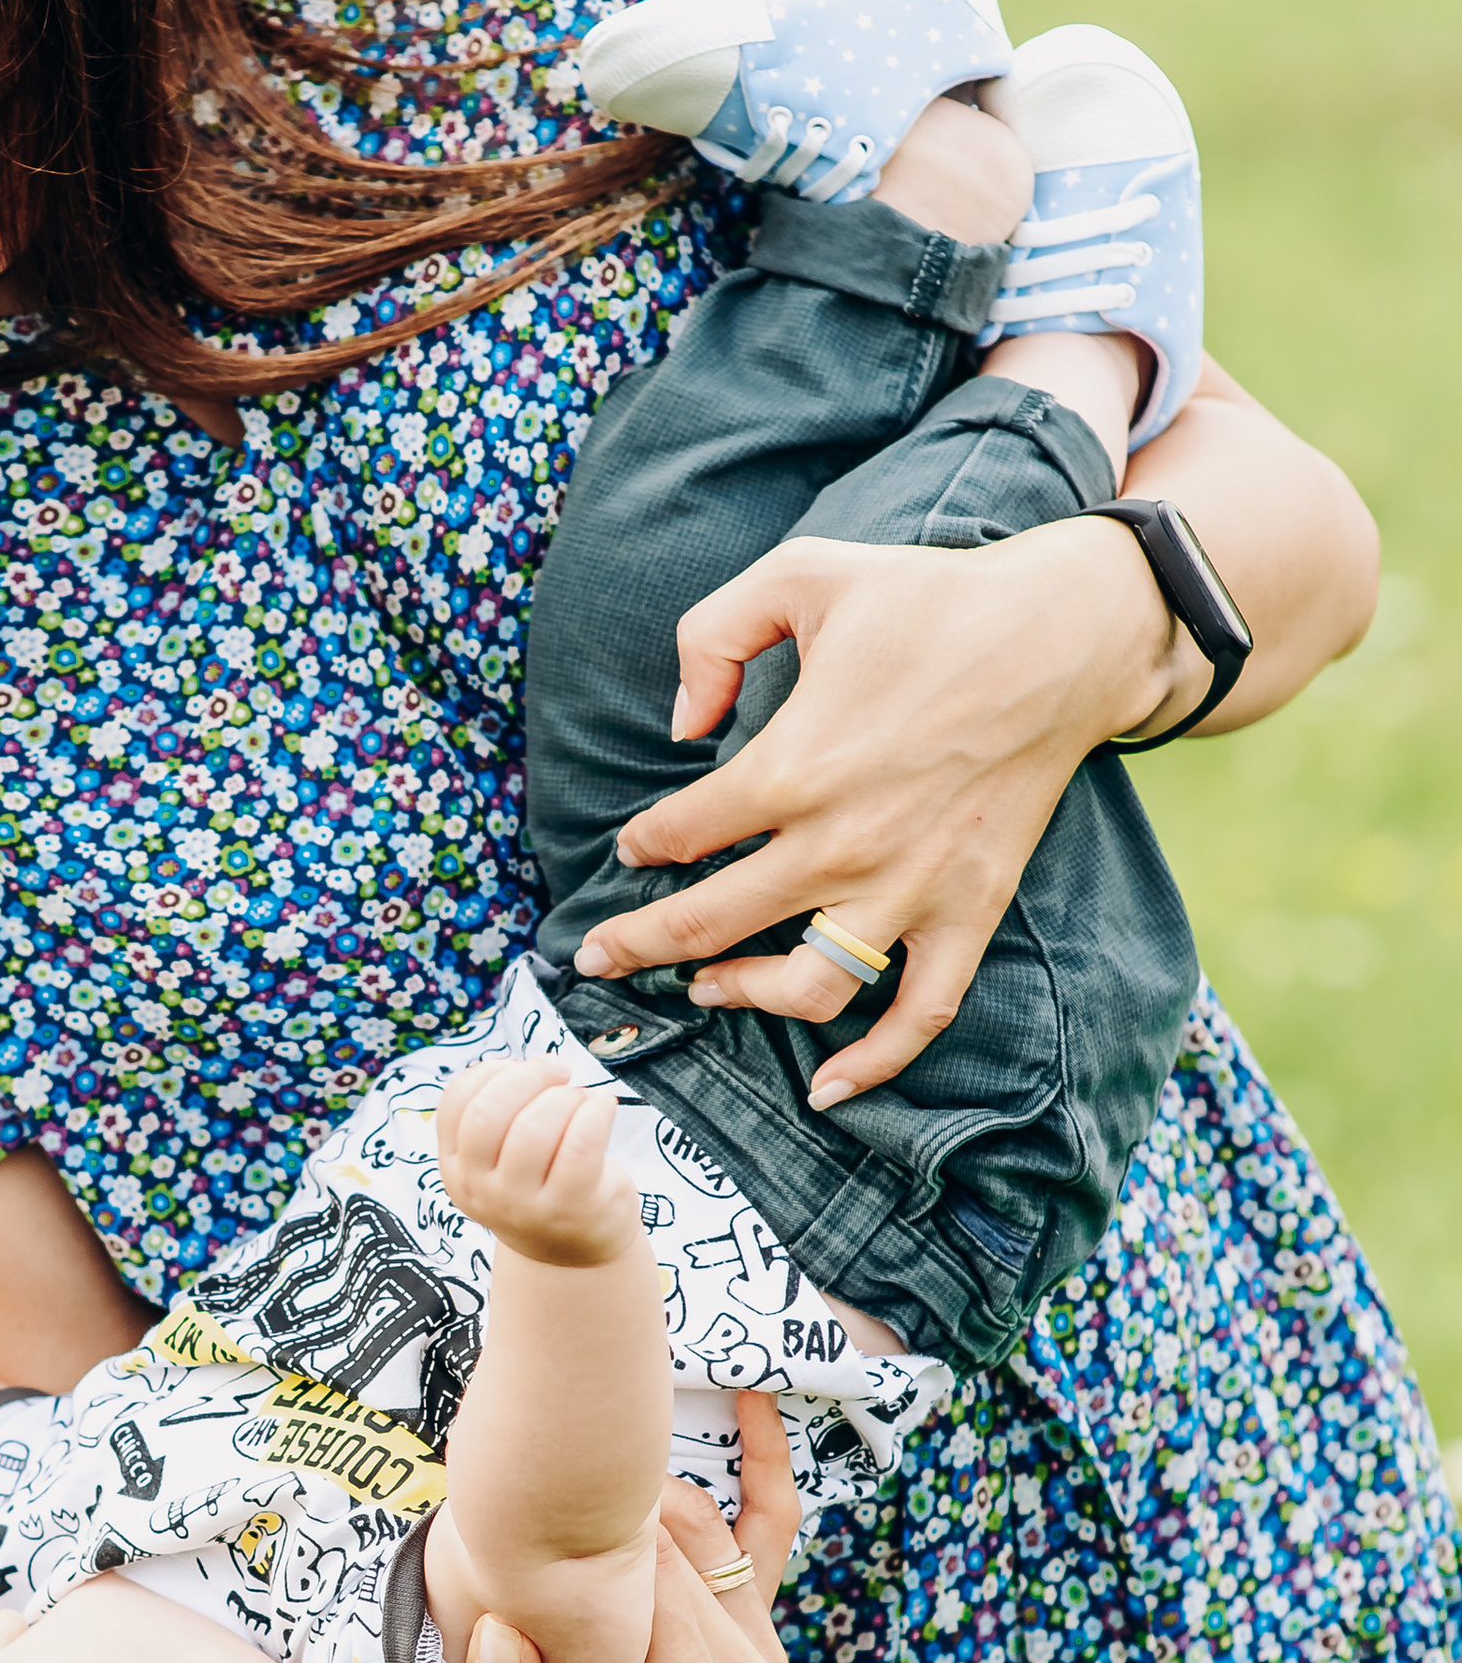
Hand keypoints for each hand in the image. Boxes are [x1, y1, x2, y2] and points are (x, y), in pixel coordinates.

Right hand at [436, 1060, 641, 1267]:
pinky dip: (596, 1111)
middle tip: (559, 1071)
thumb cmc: (540, 1183)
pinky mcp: (569, 1208)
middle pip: (487, 1113)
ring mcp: (522, 1205)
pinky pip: (580, 1144)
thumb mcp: (499, 1157)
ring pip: (534, 1127)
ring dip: (566, 1097)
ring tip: (583, 1100)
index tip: (522, 1069)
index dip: (491, 1071)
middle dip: (528, 1076)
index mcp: (455, 1169)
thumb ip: (499, 1113)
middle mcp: (480, 1191)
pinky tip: (604, 1106)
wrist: (572, 1252)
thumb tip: (536, 1067)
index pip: (457, 1102)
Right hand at [439, 1392, 795, 1662]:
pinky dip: (767, 1464)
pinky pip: (769, 1531)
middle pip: (680, 1543)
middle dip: (616, 1509)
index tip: (532, 1513)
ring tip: (600, 1442)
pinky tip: (753, 1401)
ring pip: (713, 1525)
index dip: (592, 1538)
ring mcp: (756, 1650)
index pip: (647, 1578)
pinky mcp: (754, 1630)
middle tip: (549, 1476)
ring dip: (660, 1485)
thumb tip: (498, 1633)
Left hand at [572, 514, 1191, 1103]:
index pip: (680, 834)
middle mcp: (844, 845)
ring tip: (702, 986)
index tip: (632, 849)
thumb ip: (711, 633)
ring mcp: (910, 890)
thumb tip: (679, 727)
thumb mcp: (803, 572)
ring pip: (802, 986)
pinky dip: (874, 1064)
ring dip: (740, 996)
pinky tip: (825, 1089)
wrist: (1064, 636)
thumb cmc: (930, 600)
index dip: (641, 846)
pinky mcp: (968, 912)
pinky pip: (919, 1014)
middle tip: (598, 955)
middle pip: (710, 923)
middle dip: (637, 944)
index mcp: (793, 766)